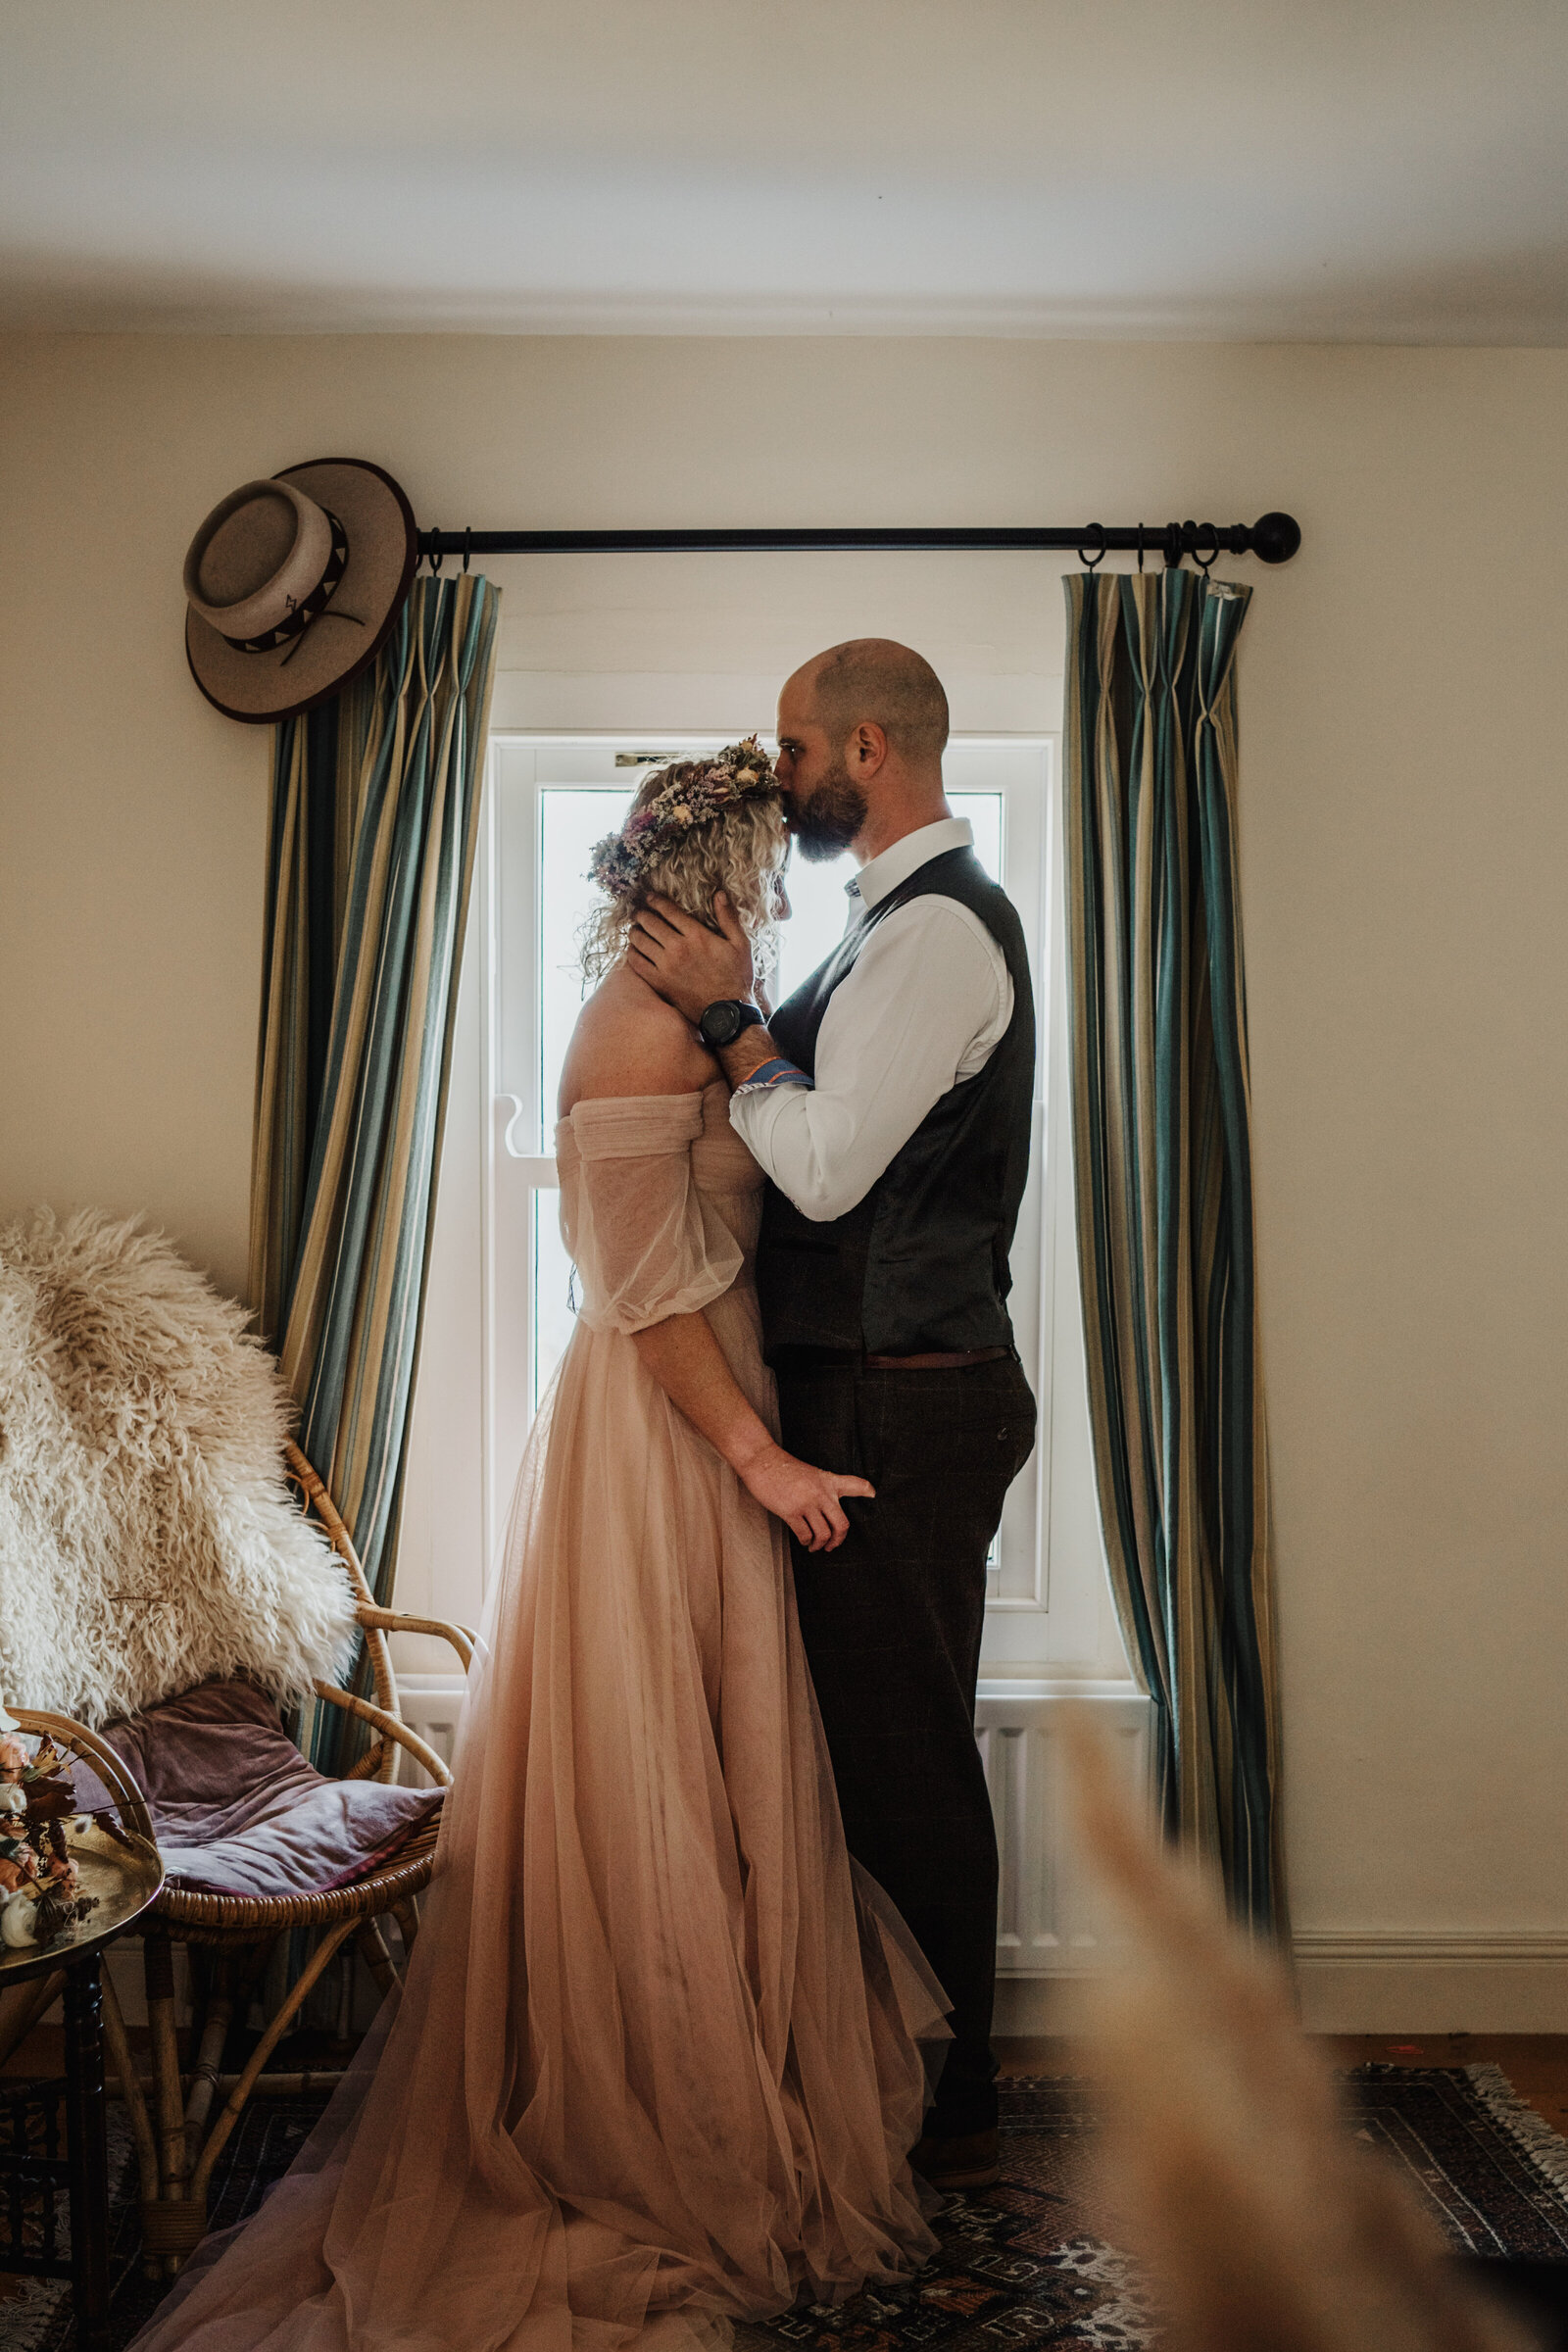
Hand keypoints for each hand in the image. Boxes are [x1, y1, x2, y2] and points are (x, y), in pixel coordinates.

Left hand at [628, 892, 754, 1023]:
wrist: (727, 1012)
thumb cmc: (736, 977)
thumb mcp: (740, 944)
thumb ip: (728, 917)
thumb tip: (720, 894)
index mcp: (696, 935)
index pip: (668, 911)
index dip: (655, 901)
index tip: (649, 897)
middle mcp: (678, 948)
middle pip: (650, 923)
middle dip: (641, 914)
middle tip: (638, 913)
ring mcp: (666, 966)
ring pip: (640, 941)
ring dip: (634, 932)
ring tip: (634, 930)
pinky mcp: (659, 983)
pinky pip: (636, 963)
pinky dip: (631, 953)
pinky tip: (633, 950)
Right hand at [735, 1440, 873, 1552]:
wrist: (763, 1461)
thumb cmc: (784, 1468)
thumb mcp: (812, 1473)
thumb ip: (823, 1487)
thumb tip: (827, 1507)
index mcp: (828, 1481)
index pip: (855, 1484)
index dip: (867, 1490)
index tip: (873, 1495)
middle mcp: (822, 1493)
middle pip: (842, 1524)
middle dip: (839, 1540)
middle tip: (832, 1546)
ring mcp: (807, 1503)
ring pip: (824, 1534)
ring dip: (820, 1545)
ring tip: (814, 1546)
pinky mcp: (791, 1511)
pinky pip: (805, 1534)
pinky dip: (805, 1541)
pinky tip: (803, 1540)